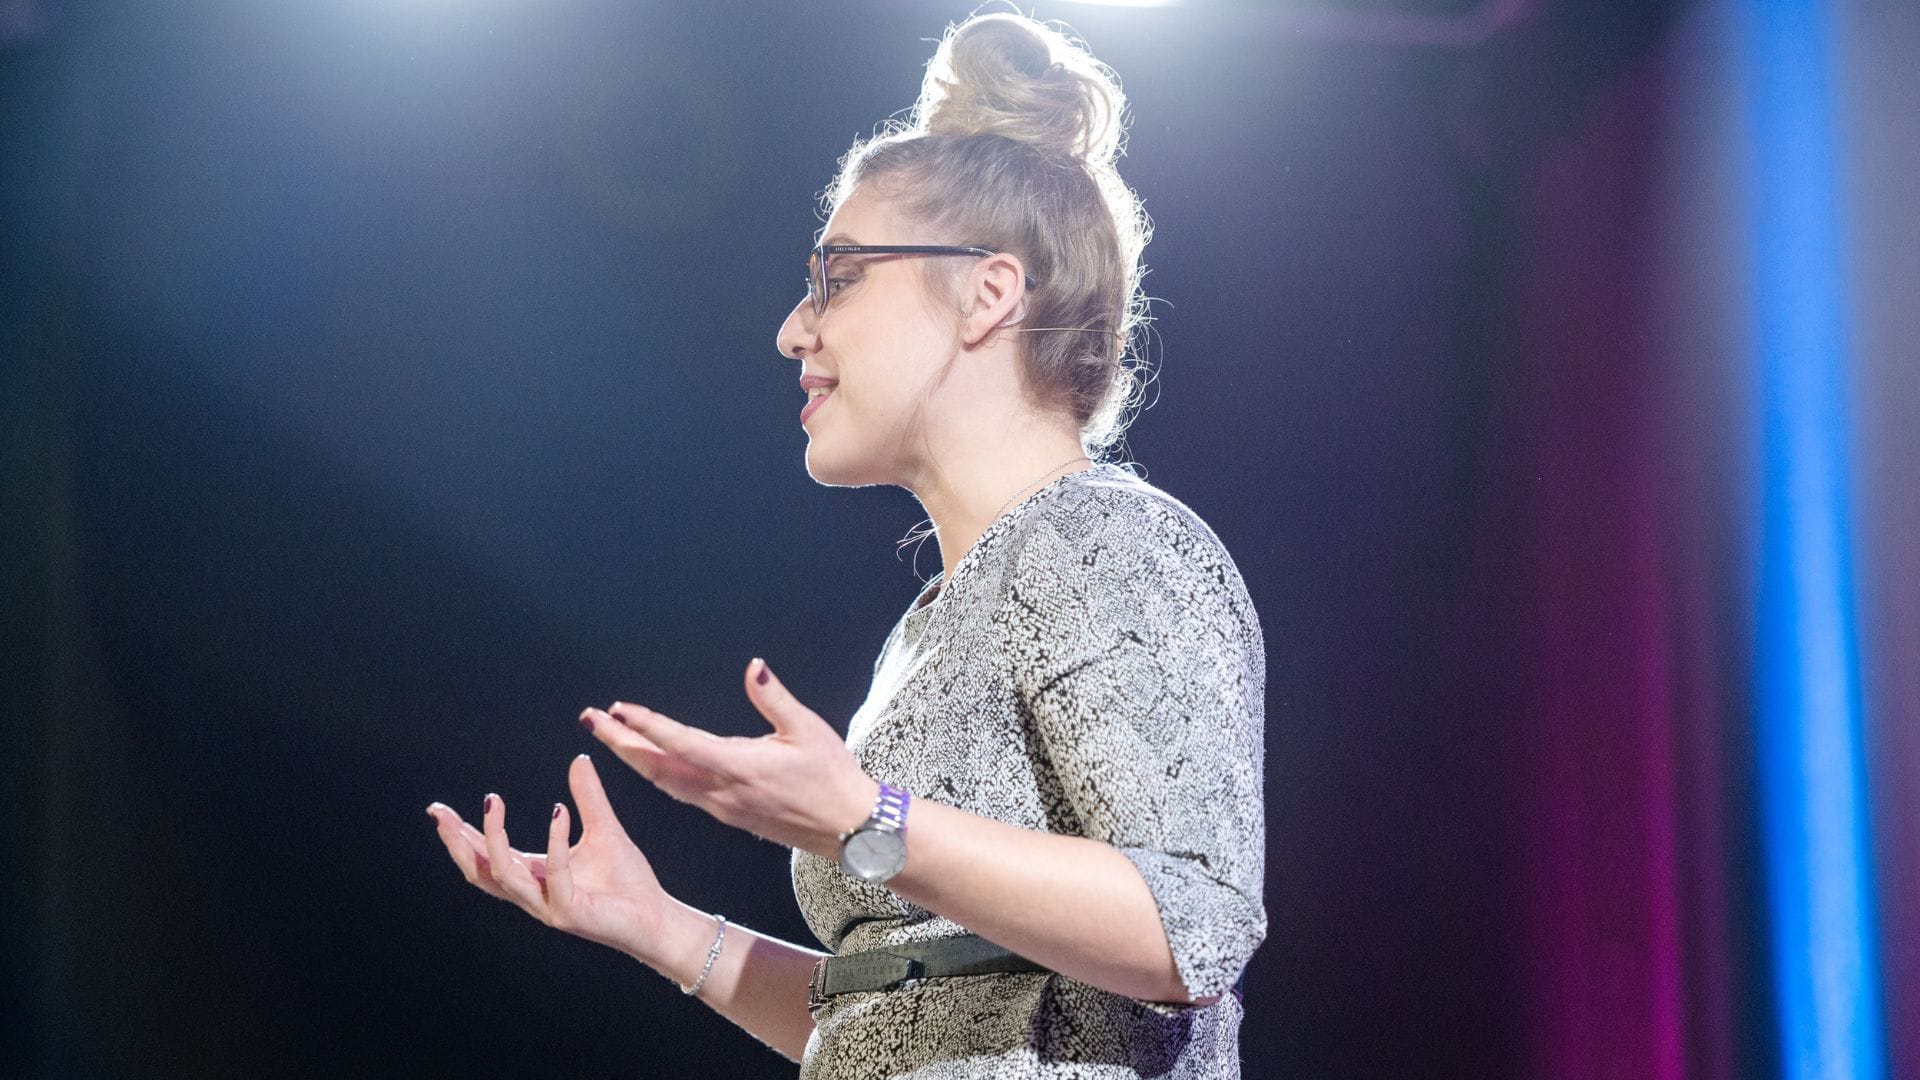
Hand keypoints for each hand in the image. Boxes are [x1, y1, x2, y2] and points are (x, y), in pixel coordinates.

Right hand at [427, 754, 669, 960]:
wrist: (657, 916)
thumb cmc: (627, 881)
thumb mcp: (603, 830)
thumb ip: (588, 798)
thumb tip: (578, 759)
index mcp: (535, 876)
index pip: (487, 857)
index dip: (463, 836)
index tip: (440, 810)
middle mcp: (534, 894)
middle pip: (480, 872)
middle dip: (458, 842)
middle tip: (441, 813)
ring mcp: (549, 906)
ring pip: (505, 876)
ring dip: (494, 839)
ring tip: (493, 802)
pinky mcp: (571, 913)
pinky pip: (555, 875)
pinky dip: (554, 843)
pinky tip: (559, 811)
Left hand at [581, 658, 876, 859]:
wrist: (848, 829)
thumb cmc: (832, 777)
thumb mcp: (808, 729)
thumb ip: (774, 698)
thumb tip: (753, 667)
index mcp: (739, 767)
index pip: (681, 743)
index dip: (647, 725)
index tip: (619, 708)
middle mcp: (722, 791)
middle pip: (657, 768)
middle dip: (620, 743)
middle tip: (591, 719)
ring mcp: (722, 807)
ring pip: (665, 783)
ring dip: (634, 759)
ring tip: (610, 736)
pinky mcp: (728, 814)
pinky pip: (680, 793)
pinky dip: (657, 774)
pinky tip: (649, 763)